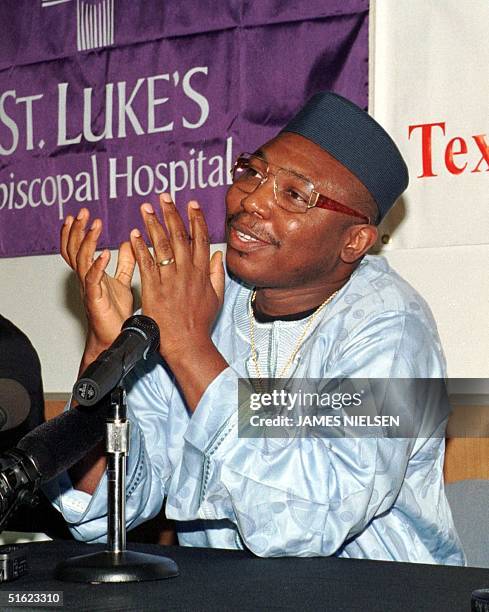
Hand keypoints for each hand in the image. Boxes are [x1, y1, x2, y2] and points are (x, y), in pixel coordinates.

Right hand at [60, 208, 135, 360]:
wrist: (116, 338)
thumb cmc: (116, 314)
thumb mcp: (123, 283)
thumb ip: (125, 264)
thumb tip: (128, 243)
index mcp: (92, 275)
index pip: (78, 249)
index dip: (77, 232)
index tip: (82, 216)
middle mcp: (87, 280)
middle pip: (73, 251)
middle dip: (77, 231)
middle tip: (83, 214)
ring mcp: (90, 289)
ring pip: (81, 261)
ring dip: (87, 242)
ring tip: (95, 227)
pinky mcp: (96, 300)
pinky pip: (93, 280)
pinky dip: (97, 266)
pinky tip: (104, 254)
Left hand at [130, 193, 224, 361]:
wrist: (187, 343)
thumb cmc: (199, 323)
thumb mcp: (216, 297)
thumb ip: (216, 274)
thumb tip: (217, 256)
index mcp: (202, 272)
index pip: (199, 239)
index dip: (195, 219)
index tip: (191, 204)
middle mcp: (187, 272)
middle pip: (179, 236)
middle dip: (171, 214)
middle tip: (164, 197)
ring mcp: (170, 279)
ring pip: (161, 246)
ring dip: (153, 224)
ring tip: (145, 208)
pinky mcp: (154, 288)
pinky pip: (146, 263)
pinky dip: (139, 247)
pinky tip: (134, 234)